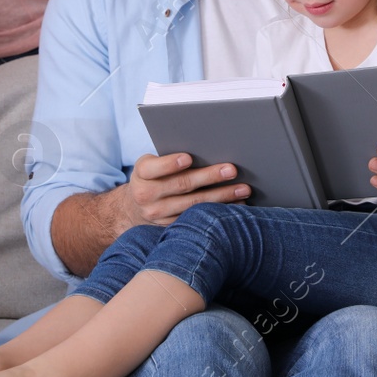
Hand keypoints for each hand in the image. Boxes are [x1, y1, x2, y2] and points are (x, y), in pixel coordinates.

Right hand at [114, 153, 250, 226]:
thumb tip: (207, 148)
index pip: (154, 168)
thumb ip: (169, 159)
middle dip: (209, 177)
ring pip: (194, 205)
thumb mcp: (151, 165)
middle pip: (182, 185)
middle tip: (232, 170)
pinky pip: (198, 220)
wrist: (133, 208)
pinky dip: (219, 213)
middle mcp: (146, 196)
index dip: (170, 163)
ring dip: (222, 196)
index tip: (188, 157)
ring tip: (243, 188)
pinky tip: (236, 205)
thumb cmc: (152, 177)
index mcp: (141, 173)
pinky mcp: (170, 228)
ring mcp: (158, 215)